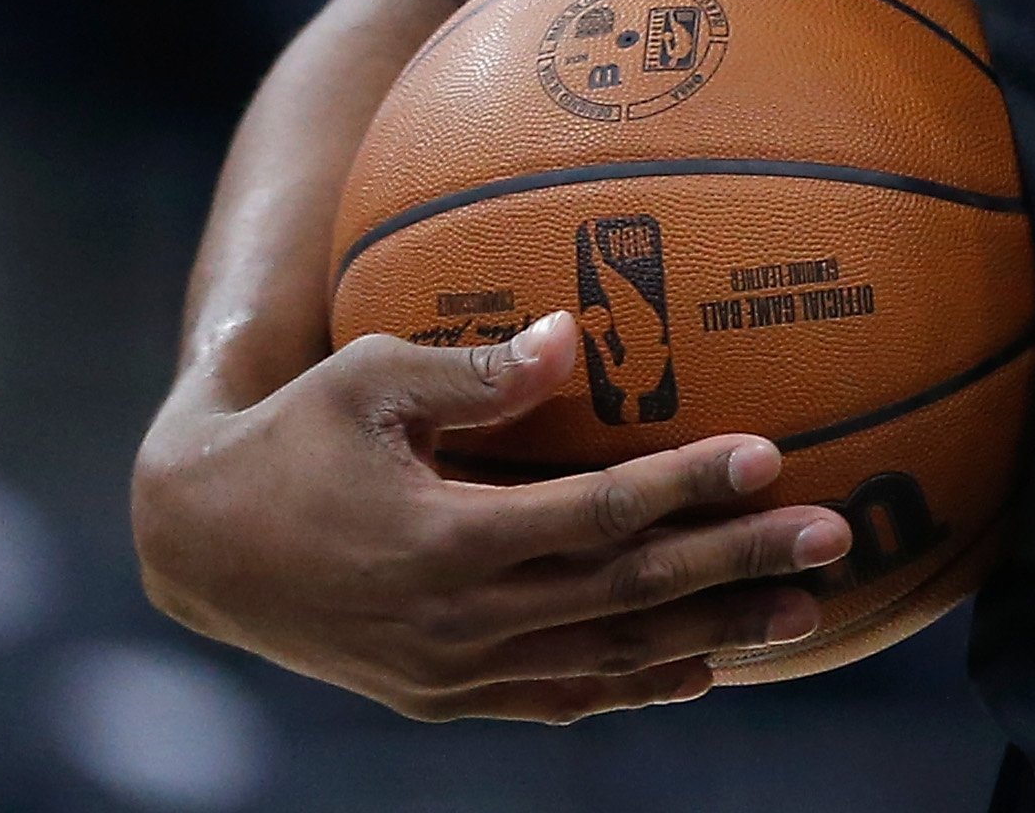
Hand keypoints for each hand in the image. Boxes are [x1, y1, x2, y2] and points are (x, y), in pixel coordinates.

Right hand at [133, 310, 857, 720]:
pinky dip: (635, 687)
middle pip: (628, 596)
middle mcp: (456, 624)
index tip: (769, 454)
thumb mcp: (367, 379)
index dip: (685, 487)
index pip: (595, 517)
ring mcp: (452, 674)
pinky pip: (559, 698)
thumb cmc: (291, 435)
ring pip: (609, 659)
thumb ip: (475, 369)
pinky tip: (704, 669)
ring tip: (804, 614)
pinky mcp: (443, 699)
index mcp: (442, 541)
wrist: (201, 545)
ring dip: (713, 636)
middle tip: (833, 540)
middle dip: (737, 566)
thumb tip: (576, 336)